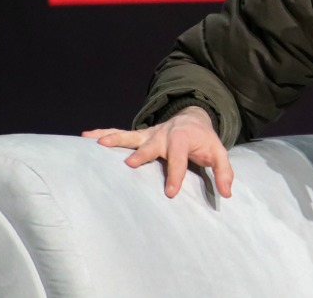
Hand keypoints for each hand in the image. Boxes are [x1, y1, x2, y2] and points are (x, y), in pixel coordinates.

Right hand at [82, 105, 233, 198]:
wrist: (193, 118)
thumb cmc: (204, 141)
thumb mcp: (219, 153)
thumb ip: (224, 172)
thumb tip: (227, 193)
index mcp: (183, 138)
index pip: (179, 158)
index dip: (176, 174)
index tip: (170, 192)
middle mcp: (163, 134)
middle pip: (152, 144)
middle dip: (142, 154)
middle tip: (130, 164)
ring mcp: (150, 134)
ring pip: (131, 136)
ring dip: (115, 138)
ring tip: (98, 143)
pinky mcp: (140, 136)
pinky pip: (121, 134)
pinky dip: (103, 133)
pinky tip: (86, 136)